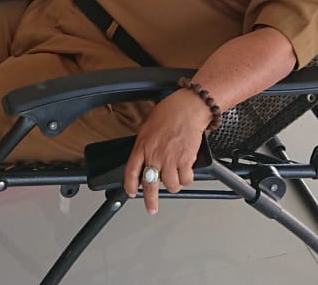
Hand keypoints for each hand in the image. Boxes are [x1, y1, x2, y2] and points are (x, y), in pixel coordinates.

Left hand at [123, 90, 210, 214]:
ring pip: (171, 185)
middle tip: (151, 208)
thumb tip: (144, 154)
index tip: (132, 192)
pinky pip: (186, 179)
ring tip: (176, 177)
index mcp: (142, 146)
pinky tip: (187, 172)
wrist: (187, 109)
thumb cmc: (169, 113)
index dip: (130, 185)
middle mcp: (154, 156)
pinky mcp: (185, 161)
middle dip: (150, 200)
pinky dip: (187, 179)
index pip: (131, 172)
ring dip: (174, 185)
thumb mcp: (147, 126)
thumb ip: (145, 143)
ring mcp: (170, 160)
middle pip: (149, 185)